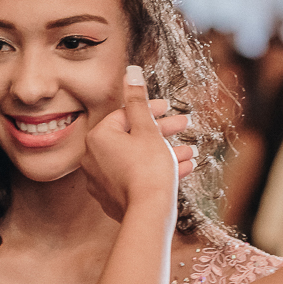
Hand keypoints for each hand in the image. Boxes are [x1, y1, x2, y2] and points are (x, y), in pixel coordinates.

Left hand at [82, 65, 195, 221]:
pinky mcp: (112, 198)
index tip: (170, 110)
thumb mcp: (147, 128)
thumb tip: (130, 71)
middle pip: (131, 137)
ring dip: (165, 153)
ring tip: (189, 153)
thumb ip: (138, 99)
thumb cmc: (148, 168)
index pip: (125, 116)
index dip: (151, 110)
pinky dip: (156, 171)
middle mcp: (93, 158)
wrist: (149, 212)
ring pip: (137, 159)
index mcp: (97, 137)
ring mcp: (102, 180)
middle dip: (162, 132)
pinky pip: (135, 178)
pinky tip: (182, 169)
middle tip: (184, 127)